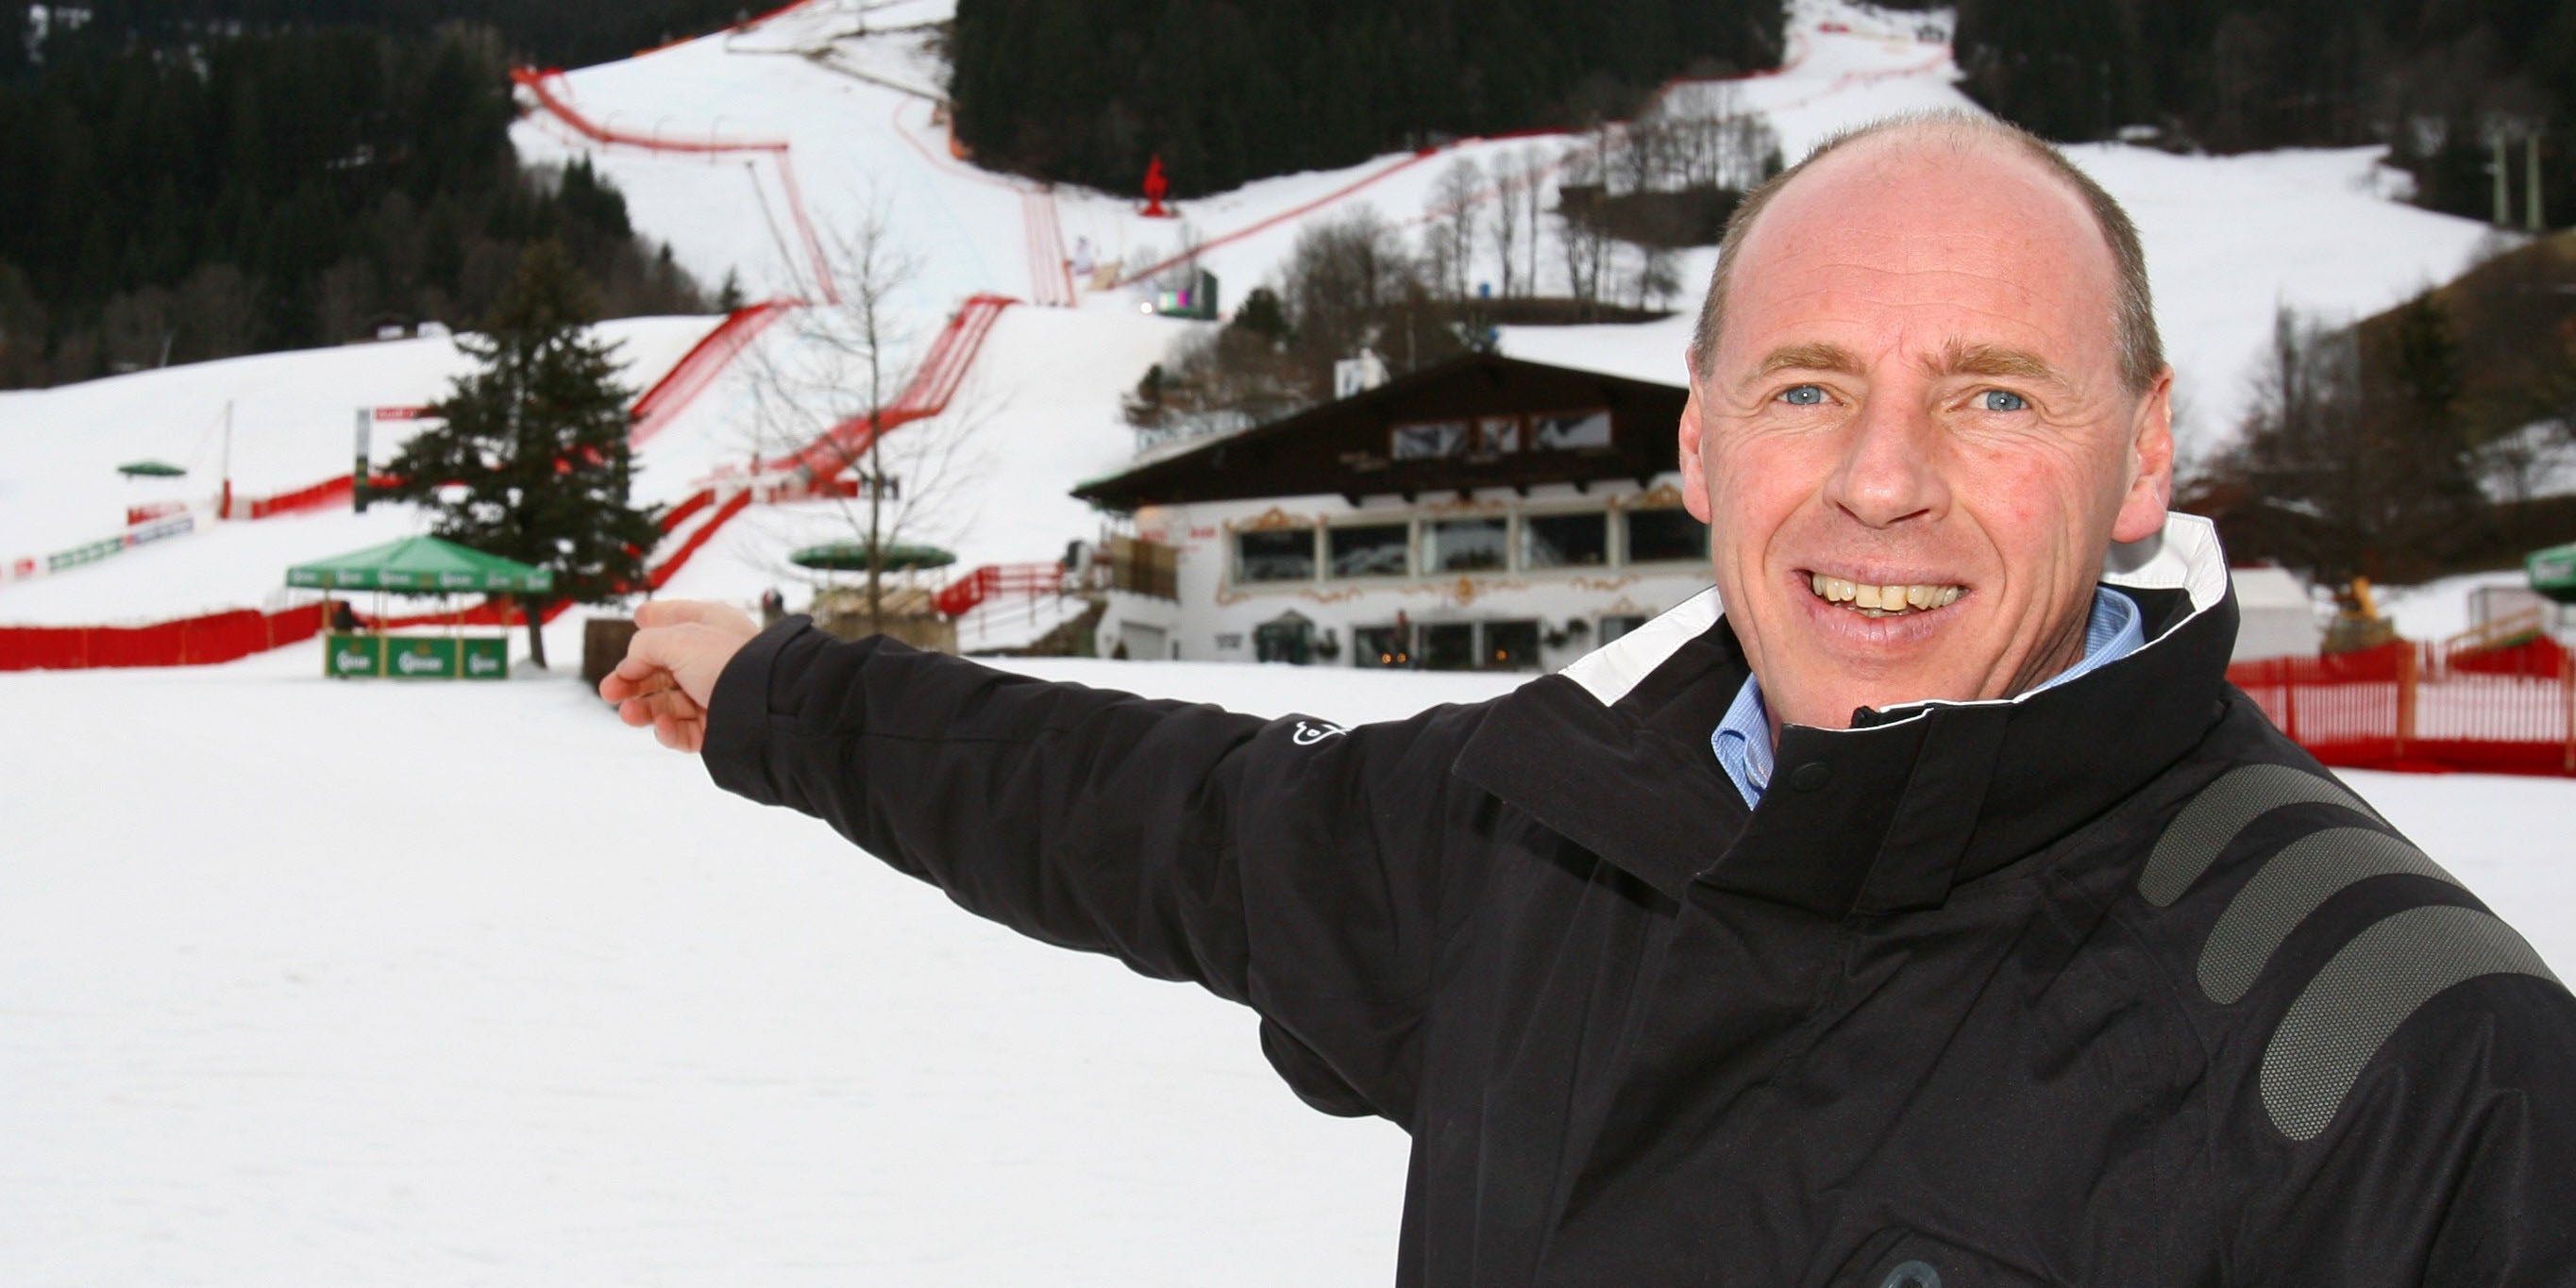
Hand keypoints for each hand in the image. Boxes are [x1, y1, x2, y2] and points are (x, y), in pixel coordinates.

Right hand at [599, 600, 761, 752]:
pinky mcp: (718, 728)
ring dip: (644, 709)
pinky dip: (670, 731)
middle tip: (608, 693)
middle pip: (663, 669)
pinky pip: (685, 731)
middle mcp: (713, 658)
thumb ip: (644, 646)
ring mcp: (715, 694)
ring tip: (628, 714)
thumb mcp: (677, 639)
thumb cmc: (727, 661)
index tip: (637, 619)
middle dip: (632, 680)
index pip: (678, 617)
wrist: (768, 704)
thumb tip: (629, 666)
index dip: (655, 619)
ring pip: (669, 704)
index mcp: (710, 626)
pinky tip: (663, 726)